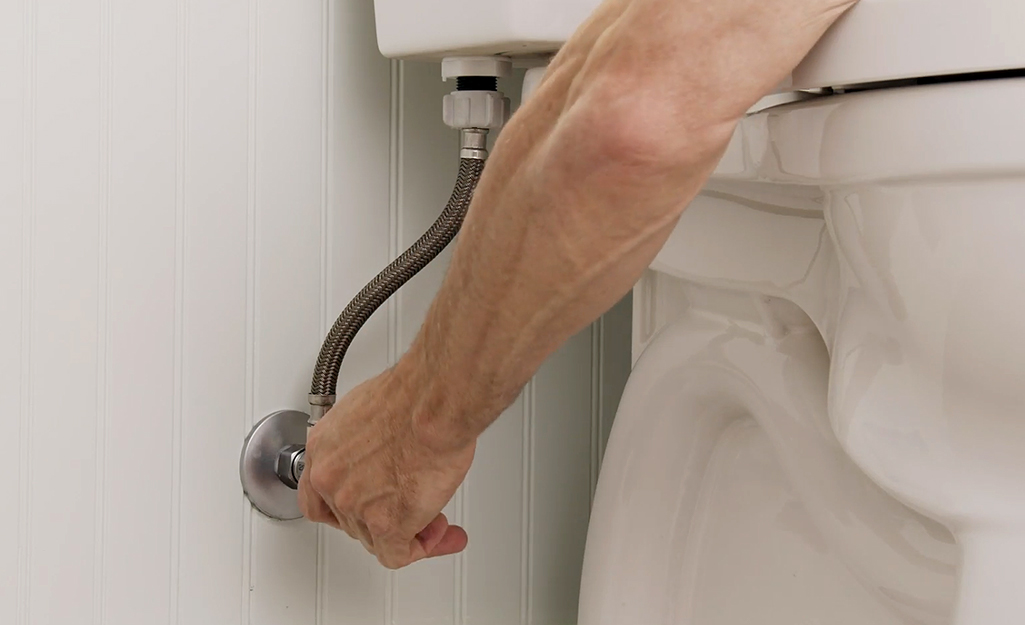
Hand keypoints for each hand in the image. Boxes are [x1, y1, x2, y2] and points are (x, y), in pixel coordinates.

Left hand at [297, 367, 475, 568]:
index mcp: (323, 447)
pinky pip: (397, 554)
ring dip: (406, 531)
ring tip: (433, 518)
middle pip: (349, 519)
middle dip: (383, 516)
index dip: (345, 505)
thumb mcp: (370, 411)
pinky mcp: (385, 524)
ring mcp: (354, 505)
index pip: (317, 494)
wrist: (433, 402)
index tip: (366, 505)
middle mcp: (330, 478)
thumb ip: (366, 443)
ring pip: (374, 537)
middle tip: (411, 508)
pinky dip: (420, 548)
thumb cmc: (413, 396)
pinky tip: (437, 534)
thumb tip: (383, 453)